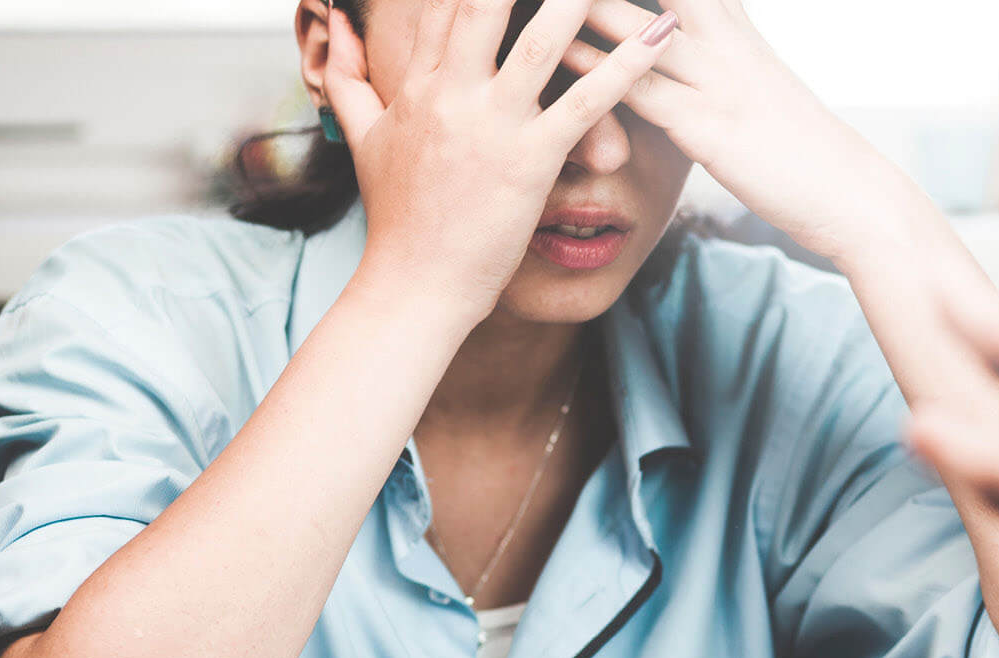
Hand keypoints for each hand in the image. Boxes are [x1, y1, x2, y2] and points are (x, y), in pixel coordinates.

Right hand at [321, 0, 678, 316]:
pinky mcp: (530, 162)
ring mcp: (492, 126)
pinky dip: (628, 66)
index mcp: (420, 83)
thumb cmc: (398, 220)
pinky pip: (587, 102)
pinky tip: (660, 35)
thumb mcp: (363, 139)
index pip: (447, 1)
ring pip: (540, 40)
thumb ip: (348, 79)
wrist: (413, 287)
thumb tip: (337, 30)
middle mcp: (453, 93)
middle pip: (486, 2)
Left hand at [563, 0, 887, 260]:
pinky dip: (593, 67)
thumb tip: (673, 28)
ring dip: (580, 7)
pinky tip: (554, 52)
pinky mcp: (706, 128)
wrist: (850, 191)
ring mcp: (714, 80)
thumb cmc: (795, 141)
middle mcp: (723, 37)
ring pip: (631, 25)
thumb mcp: (753, 74)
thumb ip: (716, 41)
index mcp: (732, 19)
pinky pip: (638, 90)